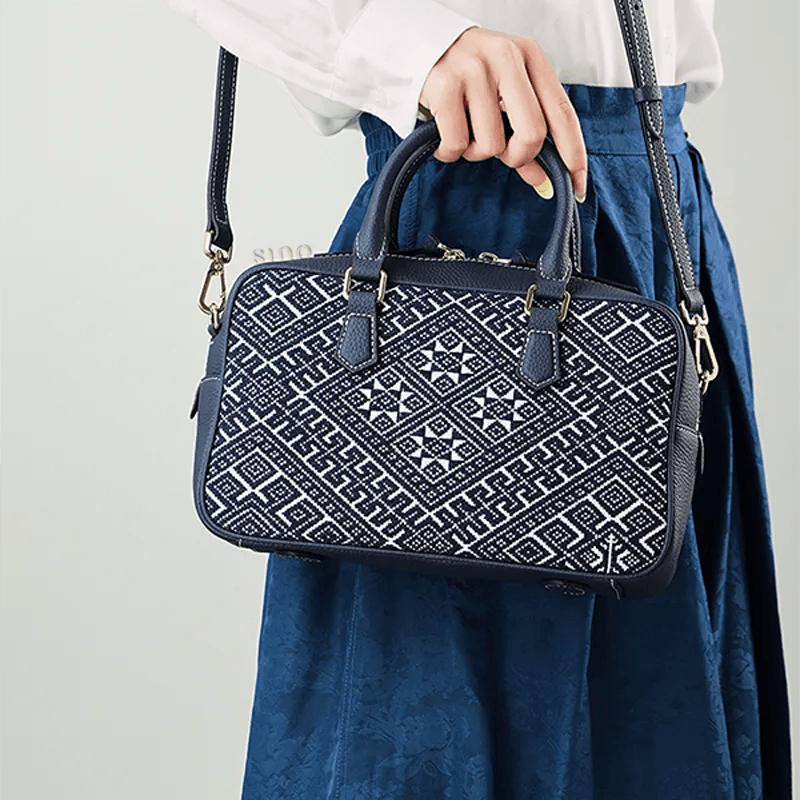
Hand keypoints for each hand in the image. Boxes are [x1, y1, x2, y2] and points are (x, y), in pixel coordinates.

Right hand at [418, 27, 587, 201]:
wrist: (415, 45)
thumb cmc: (467, 73)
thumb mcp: (503, 94)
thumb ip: (525, 133)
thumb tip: (543, 181)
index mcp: (529, 56)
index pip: (563, 113)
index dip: (573, 155)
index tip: (578, 187)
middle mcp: (506, 57)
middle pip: (533, 134)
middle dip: (518, 157)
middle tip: (503, 156)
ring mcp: (475, 70)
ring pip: (492, 144)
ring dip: (476, 153)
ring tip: (465, 134)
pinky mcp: (444, 85)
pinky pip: (457, 144)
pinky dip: (450, 153)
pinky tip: (444, 138)